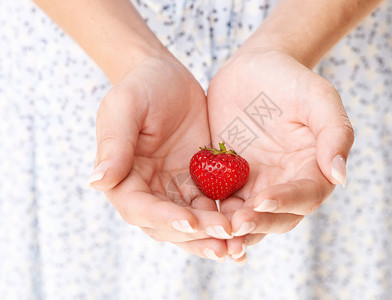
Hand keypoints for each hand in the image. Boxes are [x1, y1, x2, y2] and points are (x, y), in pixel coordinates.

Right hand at [88, 52, 232, 261]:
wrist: (167, 76)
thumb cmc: (141, 87)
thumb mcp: (124, 107)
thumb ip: (114, 145)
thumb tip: (96, 182)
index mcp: (124, 179)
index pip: (140, 208)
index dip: (164, 218)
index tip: (190, 222)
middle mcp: (149, 192)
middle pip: (170, 225)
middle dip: (198, 234)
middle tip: (227, 236)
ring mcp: (175, 190)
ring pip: (194, 224)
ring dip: (215, 236)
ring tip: (240, 245)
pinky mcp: (199, 184)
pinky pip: (213, 207)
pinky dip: (228, 219)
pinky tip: (249, 224)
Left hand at [207, 47, 353, 253]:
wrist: (253, 69)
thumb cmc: (290, 79)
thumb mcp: (318, 97)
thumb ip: (335, 132)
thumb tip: (340, 177)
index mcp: (312, 169)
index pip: (305, 196)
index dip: (286, 202)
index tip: (262, 200)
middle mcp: (285, 183)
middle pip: (277, 216)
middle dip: (258, 223)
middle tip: (236, 225)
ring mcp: (255, 184)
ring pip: (248, 218)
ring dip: (234, 230)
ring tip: (217, 234)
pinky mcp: (228, 180)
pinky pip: (221, 203)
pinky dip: (212, 215)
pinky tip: (197, 221)